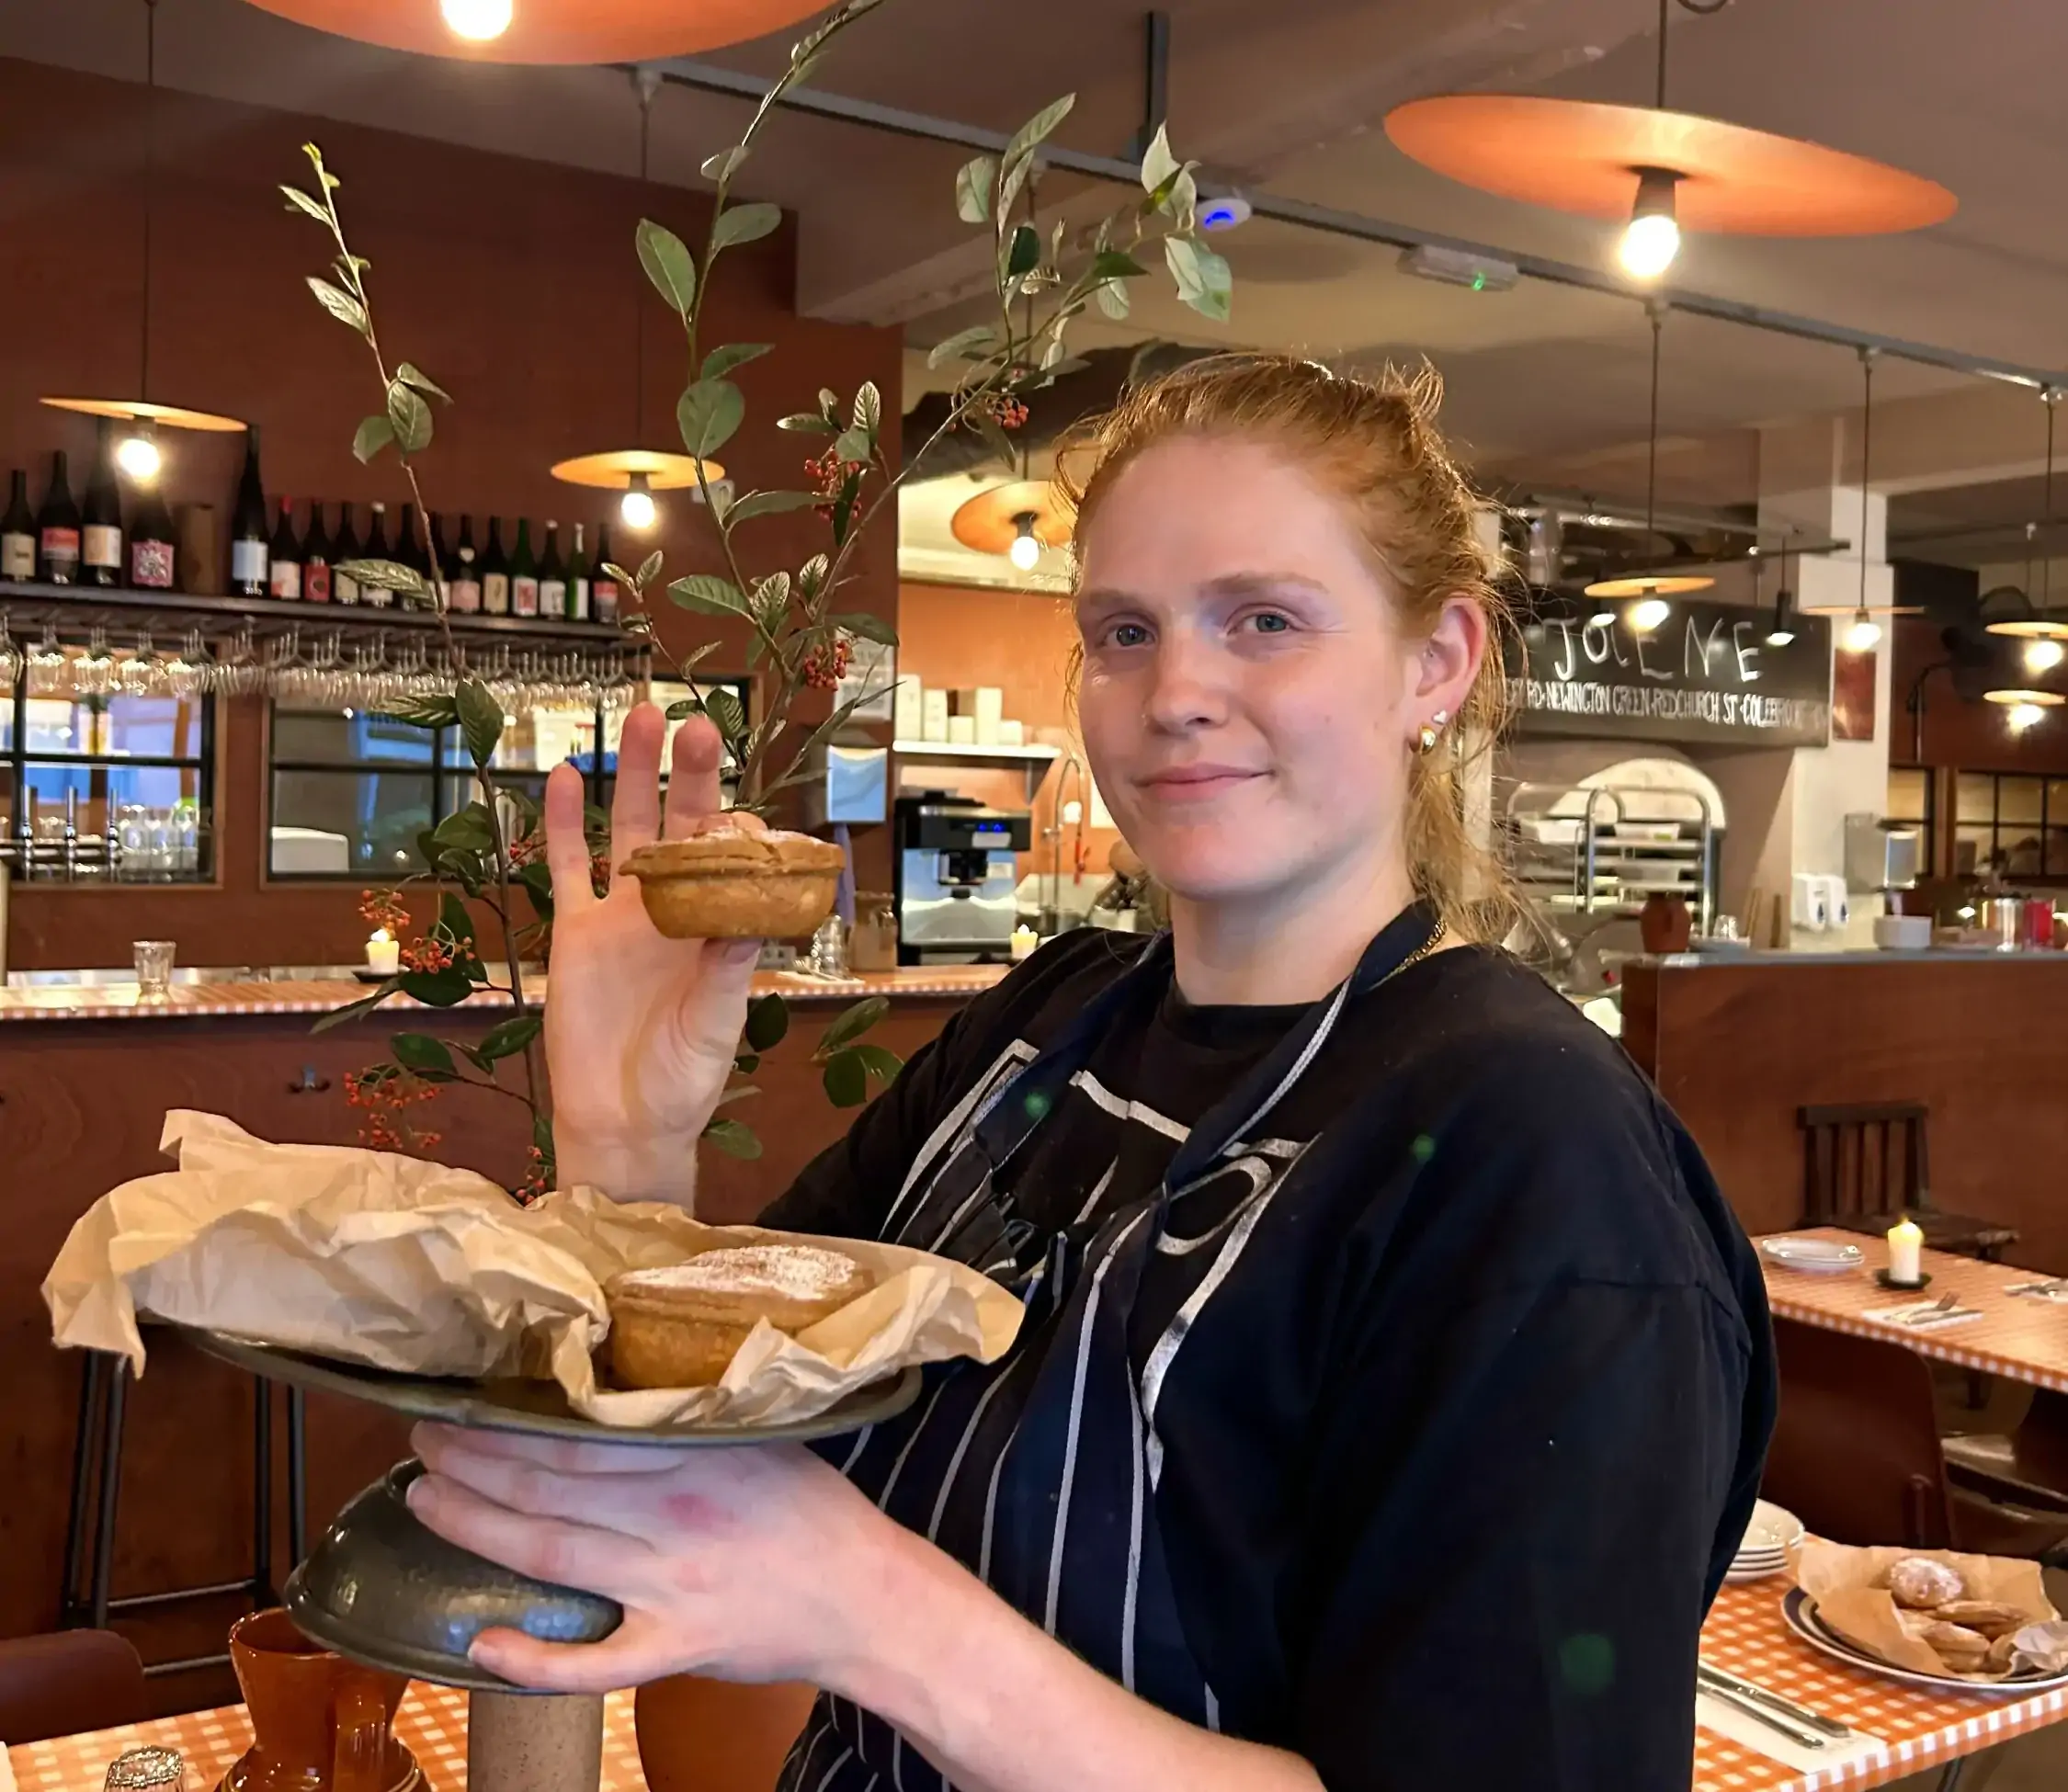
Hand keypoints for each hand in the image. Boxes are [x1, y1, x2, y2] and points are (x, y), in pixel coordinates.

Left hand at [405, 1422, 894, 1692]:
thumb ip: (692, 1417)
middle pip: (550, 1488)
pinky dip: (536, 1660)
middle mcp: (675, 1513)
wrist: (870, 1596)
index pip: (580, 1434)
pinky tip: (481, 1645)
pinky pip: (597, 1662)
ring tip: (425, 1502)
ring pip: (553, 1555)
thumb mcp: (763, 1437)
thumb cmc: (814, 1510)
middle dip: (474, 1463)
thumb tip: (617, 1383)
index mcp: (696, 1452)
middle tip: (423, 1441)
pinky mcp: (677, 1647)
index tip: (462, 1402)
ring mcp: (672, 1585)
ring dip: (478, 1530)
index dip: (508, 1423)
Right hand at [542, 704, 761, 1202]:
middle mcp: (671, 909)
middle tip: (696, 723)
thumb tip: (751, 913)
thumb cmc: (684, 1078)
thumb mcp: (718, 1024)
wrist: (622, 1121)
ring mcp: (621, 915)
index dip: (736, 832)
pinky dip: (564, 824)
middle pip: (681, 826)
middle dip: (690, 775)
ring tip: (642, 718)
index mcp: (716, 926)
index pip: (731, 860)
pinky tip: (566, 775)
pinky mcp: (574, 932)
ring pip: (626, 829)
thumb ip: (729, 968)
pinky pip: (567, 868)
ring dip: (635, 777)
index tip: (739, 816)